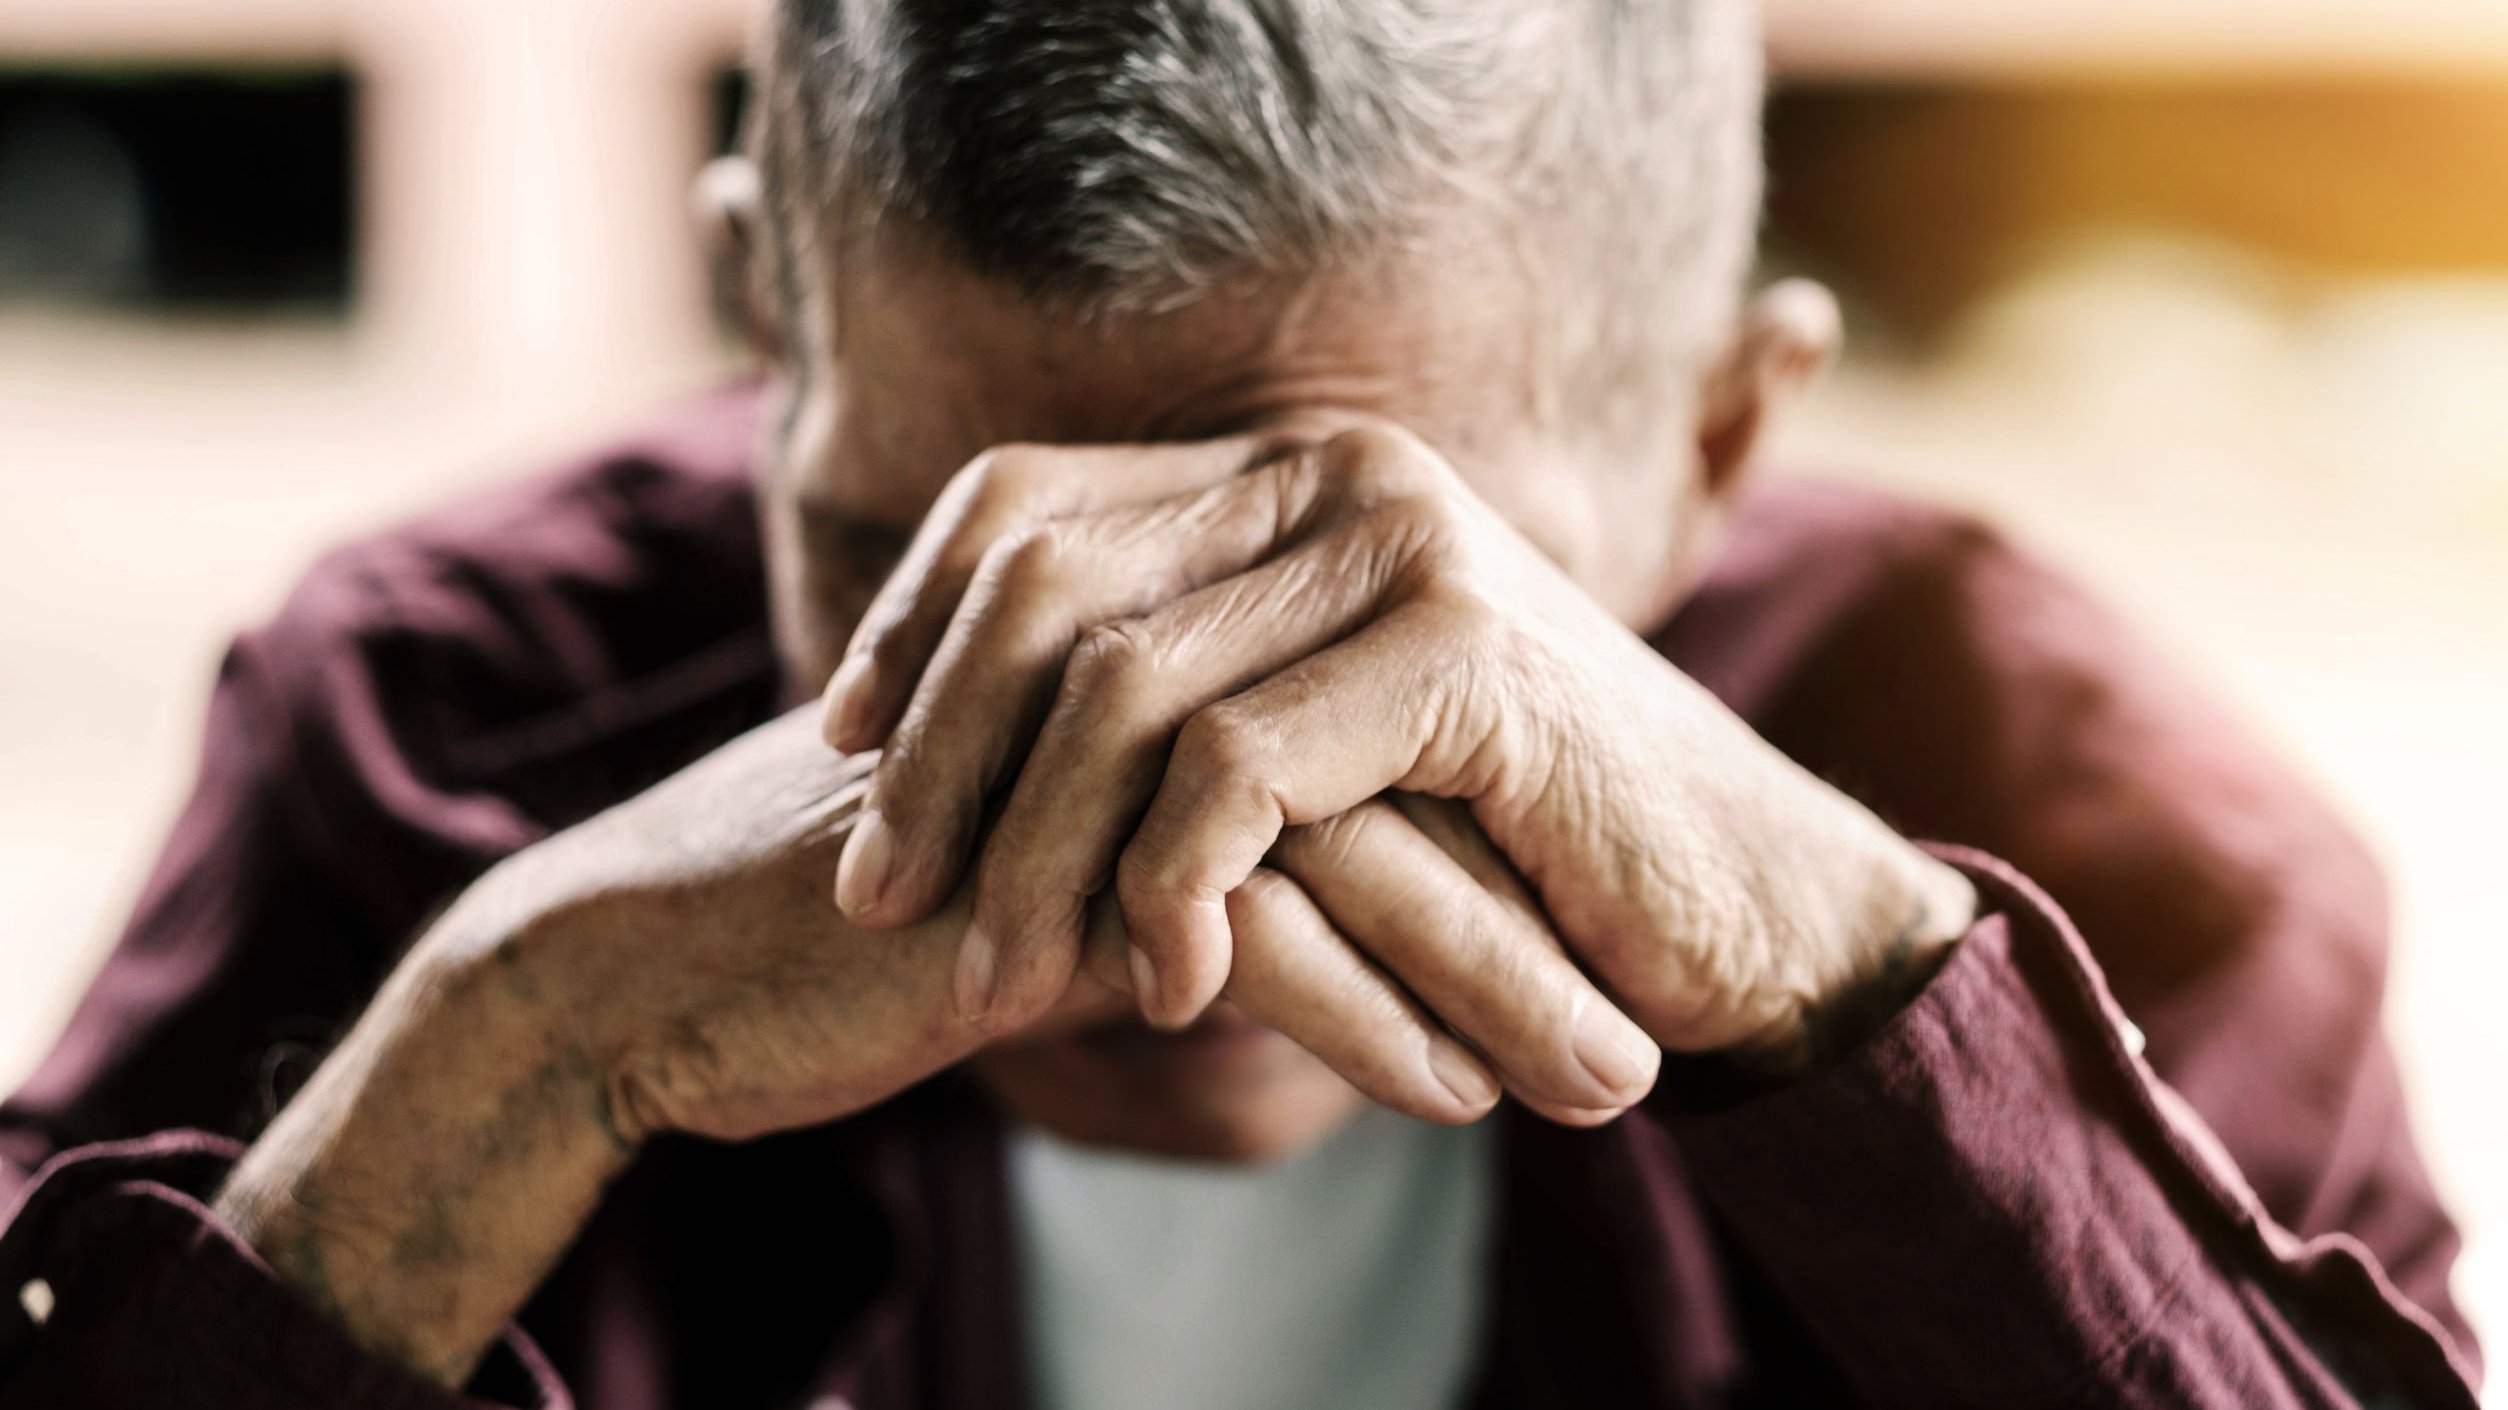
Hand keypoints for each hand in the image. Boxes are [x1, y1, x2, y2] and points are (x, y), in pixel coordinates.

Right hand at [214, 703, 1547, 1384]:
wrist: (647, 969)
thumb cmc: (850, 932)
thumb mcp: (1049, 884)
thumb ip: (1187, 868)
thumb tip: (1344, 930)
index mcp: (1134, 663)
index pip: (1363, 733)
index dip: (1493, 841)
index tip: (1603, 943)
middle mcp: (1118, 684)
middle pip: (1385, 779)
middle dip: (1534, 909)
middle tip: (1666, 1018)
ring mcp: (1073, 763)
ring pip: (1341, 852)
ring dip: (1489, 976)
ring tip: (1603, 1082)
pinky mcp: (1027, 866)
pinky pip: (1241, 934)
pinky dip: (1362, 1021)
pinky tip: (1449, 1096)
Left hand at [823, 420, 1973, 1077]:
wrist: (1726, 895)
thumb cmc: (1497, 840)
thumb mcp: (1301, 751)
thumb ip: (1167, 696)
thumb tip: (932, 731)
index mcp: (1286, 475)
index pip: (1026, 502)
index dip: (909, 621)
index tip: (837, 745)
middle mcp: (1337, 474)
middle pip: (1045, 588)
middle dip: (932, 758)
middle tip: (877, 900)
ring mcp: (1405, 550)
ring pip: (1123, 690)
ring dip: (1031, 853)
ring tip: (987, 978)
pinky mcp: (1463, 653)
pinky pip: (1240, 770)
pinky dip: (1171, 888)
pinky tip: (1163, 983)